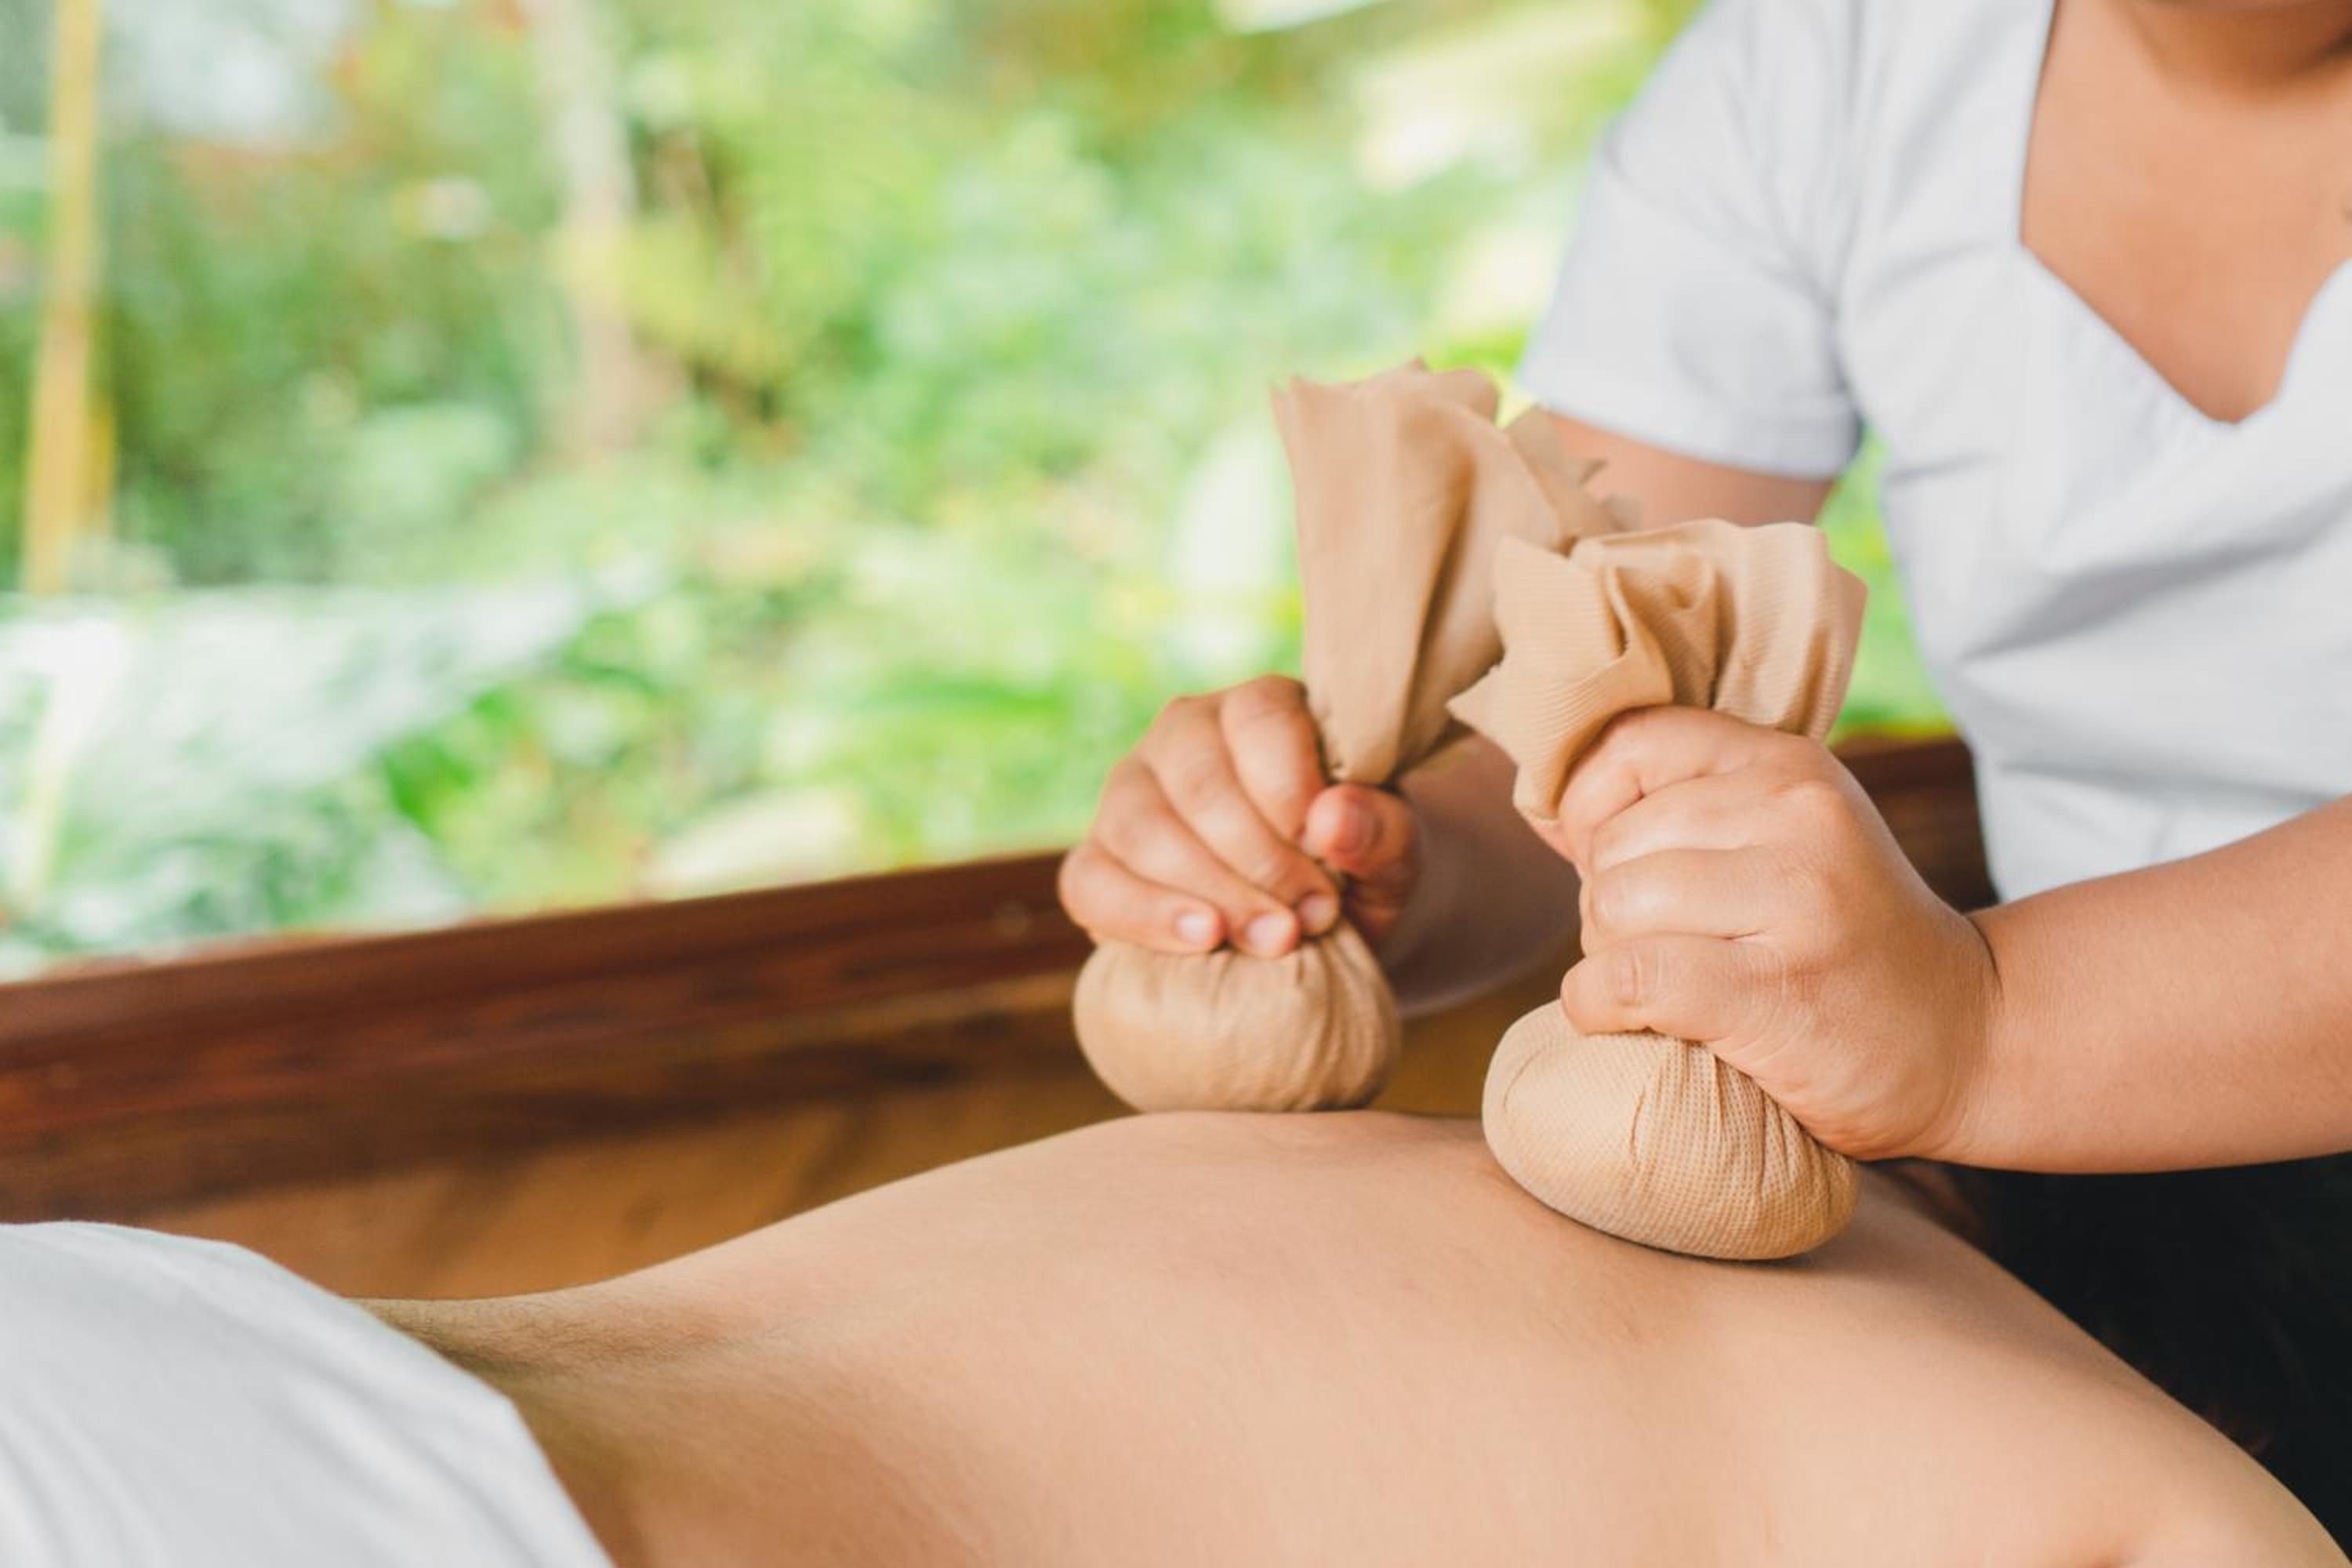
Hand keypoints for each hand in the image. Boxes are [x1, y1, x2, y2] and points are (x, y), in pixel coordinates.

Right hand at [1058, 675, 1420, 956]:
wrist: (1309, 927)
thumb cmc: (1355, 870)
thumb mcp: (1394, 853)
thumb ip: (1381, 830)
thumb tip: (1332, 819)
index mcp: (1259, 707)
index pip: (1260, 719)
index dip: (1292, 792)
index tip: (1328, 857)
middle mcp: (1184, 733)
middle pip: (1200, 781)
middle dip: (1258, 859)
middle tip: (1307, 919)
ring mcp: (1129, 793)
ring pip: (1143, 828)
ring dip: (1213, 891)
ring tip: (1272, 939)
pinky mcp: (1096, 859)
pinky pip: (1091, 881)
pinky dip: (1145, 915)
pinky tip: (1202, 940)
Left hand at [1541, 707, 1997, 1161]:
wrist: (1969, 1040)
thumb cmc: (1845, 940)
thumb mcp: (1787, 836)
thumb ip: (1684, 806)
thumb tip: (1543, 806)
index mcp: (1788, 765)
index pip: (1629, 744)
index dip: (1591, 808)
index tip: (1613, 862)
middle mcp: (1796, 815)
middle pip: (1612, 843)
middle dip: (1606, 902)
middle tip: (1663, 943)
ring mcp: (1794, 902)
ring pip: (1611, 908)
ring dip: (1608, 958)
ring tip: (1669, 981)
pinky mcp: (1775, 993)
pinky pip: (1626, 980)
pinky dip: (1600, 1007)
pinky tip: (1632, 1020)